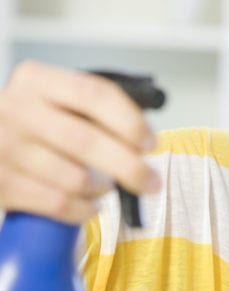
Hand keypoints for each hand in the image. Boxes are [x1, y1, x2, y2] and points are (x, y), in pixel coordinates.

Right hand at [0, 61, 160, 223]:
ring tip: (106, 186)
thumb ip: (99, 110)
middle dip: (129, 167)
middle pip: (87, 142)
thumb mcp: (60, 100)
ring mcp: (4, 147)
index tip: (150, 144)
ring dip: (102, 189)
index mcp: (38, 81)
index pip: (94, 94)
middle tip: (151, 182)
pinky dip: (83, 209)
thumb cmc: (38, 123)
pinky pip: (58, 203)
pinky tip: (89, 204)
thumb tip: (145, 140)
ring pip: (75, 178)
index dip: (130, 122)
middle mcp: (17, 109)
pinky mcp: (0, 183)